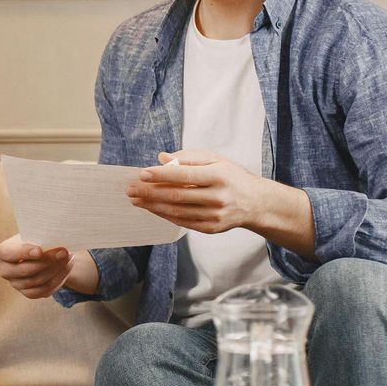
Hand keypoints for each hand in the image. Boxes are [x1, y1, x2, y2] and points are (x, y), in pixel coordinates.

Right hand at [0, 233, 72, 299]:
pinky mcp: (28, 292)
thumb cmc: (35, 239)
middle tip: (63, 252)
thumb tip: (55, 239)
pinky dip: (58, 280)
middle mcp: (5, 270)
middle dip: (47, 261)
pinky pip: (43, 290)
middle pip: (25, 270)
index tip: (40, 250)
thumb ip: (39, 237)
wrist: (40, 252)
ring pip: (36, 281)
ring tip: (69, 257)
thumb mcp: (34, 234)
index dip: (23, 252)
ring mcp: (16, 283)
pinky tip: (67, 268)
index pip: (9, 254)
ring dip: (56, 270)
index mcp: (2, 252)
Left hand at [124, 150, 267, 233]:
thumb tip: (162, 158)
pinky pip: (182, 222)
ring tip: (136, 200)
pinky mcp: (211, 228)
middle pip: (177, 196)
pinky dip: (165, 215)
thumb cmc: (231, 177)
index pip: (184, 175)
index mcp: (219, 176)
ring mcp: (214, 215)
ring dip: (153, 206)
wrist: (255, 203)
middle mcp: (218, 197)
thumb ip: (188, 158)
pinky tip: (152, 208)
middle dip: (150, 193)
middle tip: (131, 189)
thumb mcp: (216, 160)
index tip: (142, 173)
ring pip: (177, 211)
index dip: (161, 175)